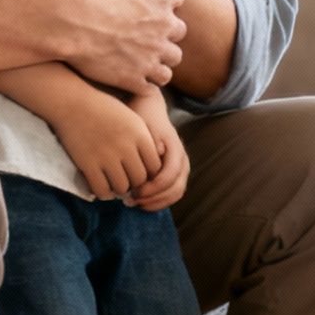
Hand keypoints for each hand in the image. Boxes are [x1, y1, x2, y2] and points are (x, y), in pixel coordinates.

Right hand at [48, 88, 162, 200]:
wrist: (72, 102)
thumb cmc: (103, 108)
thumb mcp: (132, 117)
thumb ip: (145, 138)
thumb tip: (155, 162)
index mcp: (139, 134)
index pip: (155, 166)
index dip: (150, 173)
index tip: (141, 171)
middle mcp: (126, 147)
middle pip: (140, 179)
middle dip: (135, 183)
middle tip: (128, 180)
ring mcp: (106, 156)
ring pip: (122, 187)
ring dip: (119, 188)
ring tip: (115, 183)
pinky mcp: (88, 164)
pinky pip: (102, 190)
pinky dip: (104, 192)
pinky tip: (102, 185)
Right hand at [56, 0, 186, 91]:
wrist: (67, 16)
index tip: (150, 0)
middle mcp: (164, 28)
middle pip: (178, 33)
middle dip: (167, 31)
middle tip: (149, 30)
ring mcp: (150, 55)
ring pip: (170, 62)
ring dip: (161, 58)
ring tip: (146, 56)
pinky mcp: (134, 77)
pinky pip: (151, 85)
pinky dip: (145, 81)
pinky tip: (133, 74)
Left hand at [125, 92, 189, 211]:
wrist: (149, 111)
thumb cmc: (143, 118)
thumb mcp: (142, 124)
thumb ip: (149, 139)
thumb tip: (158, 153)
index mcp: (176, 149)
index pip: (170, 175)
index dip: (153, 188)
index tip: (134, 191)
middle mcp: (182, 159)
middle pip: (176, 188)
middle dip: (154, 199)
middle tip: (131, 201)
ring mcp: (181, 167)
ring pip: (176, 193)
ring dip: (156, 202)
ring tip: (135, 203)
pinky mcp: (175, 174)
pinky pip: (172, 193)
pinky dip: (158, 201)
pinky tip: (141, 202)